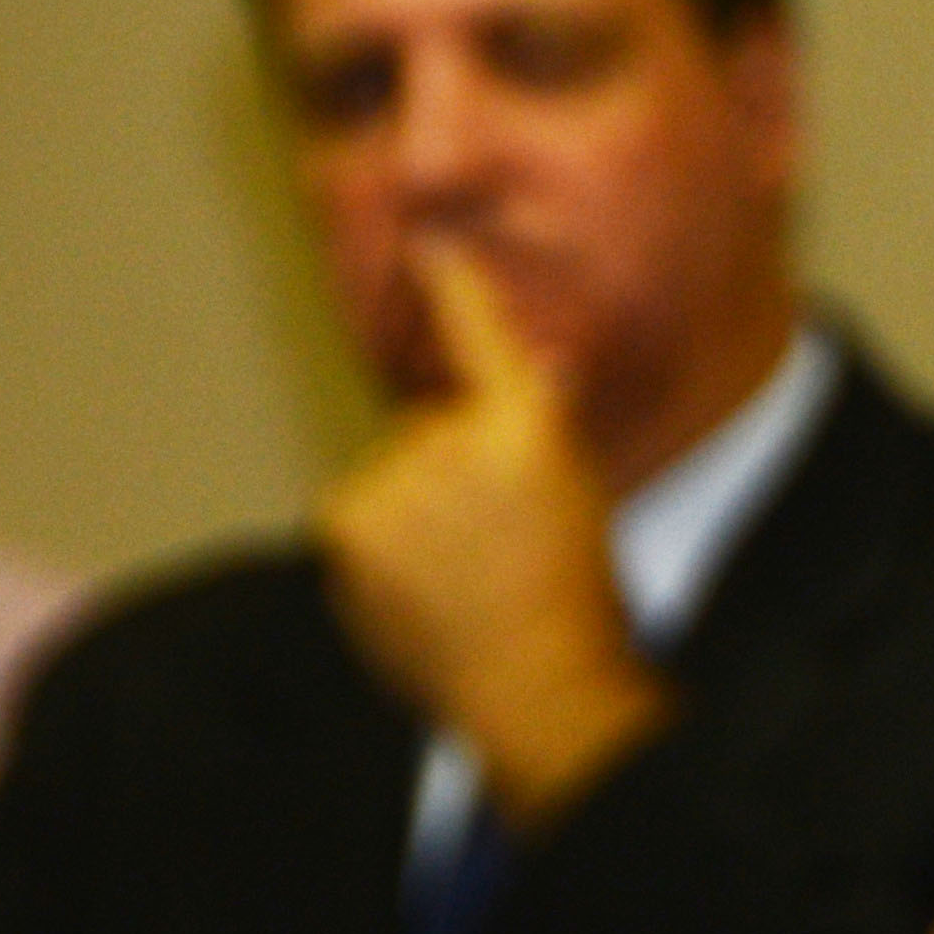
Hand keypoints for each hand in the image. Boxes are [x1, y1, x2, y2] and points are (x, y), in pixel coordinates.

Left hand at [316, 243, 669, 823]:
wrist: (539, 690)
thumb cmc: (577, 602)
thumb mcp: (583, 497)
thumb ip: (541, 430)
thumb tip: (537, 371)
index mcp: (528, 433)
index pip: (484, 338)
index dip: (455, 286)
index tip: (430, 242)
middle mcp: (457, 445)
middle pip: (434, 426)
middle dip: (451, 468)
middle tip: (497, 540)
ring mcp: (398, 486)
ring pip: (397, 473)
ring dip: (418, 512)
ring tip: (465, 575)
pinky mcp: (350, 526)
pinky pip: (362, 511)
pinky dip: (382, 544)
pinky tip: (422, 588)